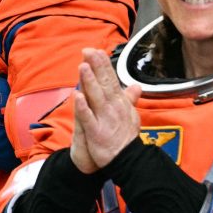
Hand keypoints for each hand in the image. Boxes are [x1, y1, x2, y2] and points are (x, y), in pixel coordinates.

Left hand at [72, 47, 141, 168]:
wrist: (128, 161)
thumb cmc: (126, 138)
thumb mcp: (131, 115)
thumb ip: (130, 99)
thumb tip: (136, 86)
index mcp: (120, 103)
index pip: (111, 80)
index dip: (103, 65)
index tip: (96, 51)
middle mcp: (113, 108)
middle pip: (104, 84)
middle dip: (97, 67)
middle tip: (89, 51)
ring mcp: (105, 119)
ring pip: (96, 97)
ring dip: (89, 82)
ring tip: (83, 66)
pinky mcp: (96, 132)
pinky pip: (88, 118)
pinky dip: (83, 107)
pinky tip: (77, 96)